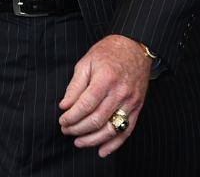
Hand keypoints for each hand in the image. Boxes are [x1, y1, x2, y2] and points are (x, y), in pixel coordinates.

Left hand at [56, 34, 151, 157]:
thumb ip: (75, 86)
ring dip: (93, 139)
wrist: (135, 48)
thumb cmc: (108, 53)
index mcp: (105, 80)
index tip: (62, 121)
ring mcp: (131, 102)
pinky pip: (127, 131)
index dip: (71, 117)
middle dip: (78, 129)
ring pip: (111, 129)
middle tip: (66, 130)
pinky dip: (114, 144)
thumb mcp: (86, 63)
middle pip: (97, 119)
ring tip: (79, 142)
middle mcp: (120, 93)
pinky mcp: (138, 108)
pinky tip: (102, 150)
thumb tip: (64, 106)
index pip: (85, 105)